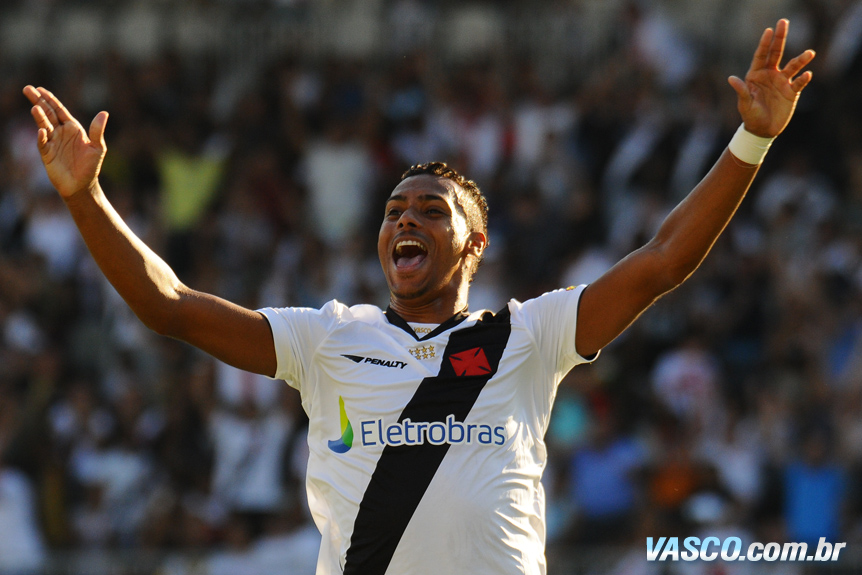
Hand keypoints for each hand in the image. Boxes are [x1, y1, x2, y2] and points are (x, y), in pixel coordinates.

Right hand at [23, 85, 108, 198]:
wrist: (82, 185)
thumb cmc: (91, 166)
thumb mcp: (98, 148)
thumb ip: (97, 131)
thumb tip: (104, 113)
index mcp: (73, 128)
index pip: (59, 110)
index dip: (50, 99)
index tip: (40, 89)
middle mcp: (60, 133)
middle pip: (48, 113)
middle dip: (38, 101)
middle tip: (27, 89)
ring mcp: (53, 143)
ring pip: (44, 126)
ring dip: (39, 117)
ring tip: (35, 108)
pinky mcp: (47, 154)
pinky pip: (43, 144)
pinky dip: (42, 137)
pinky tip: (42, 131)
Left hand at [728, 19, 814, 137]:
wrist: (762, 130)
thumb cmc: (750, 116)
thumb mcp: (745, 105)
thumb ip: (741, 91)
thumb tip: (731, 78)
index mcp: (756, 75)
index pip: (761, 56)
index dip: (764, 43)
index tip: (769, 30)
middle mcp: (770, 75)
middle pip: (776, 53)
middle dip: (780, 38)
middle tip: (784, 22)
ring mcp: (782, 82)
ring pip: (792, 66)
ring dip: (801, 60)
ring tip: (810, 53)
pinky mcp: (791, 92)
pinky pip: (799, 83)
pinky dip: (803, 79)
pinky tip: (807, 75)